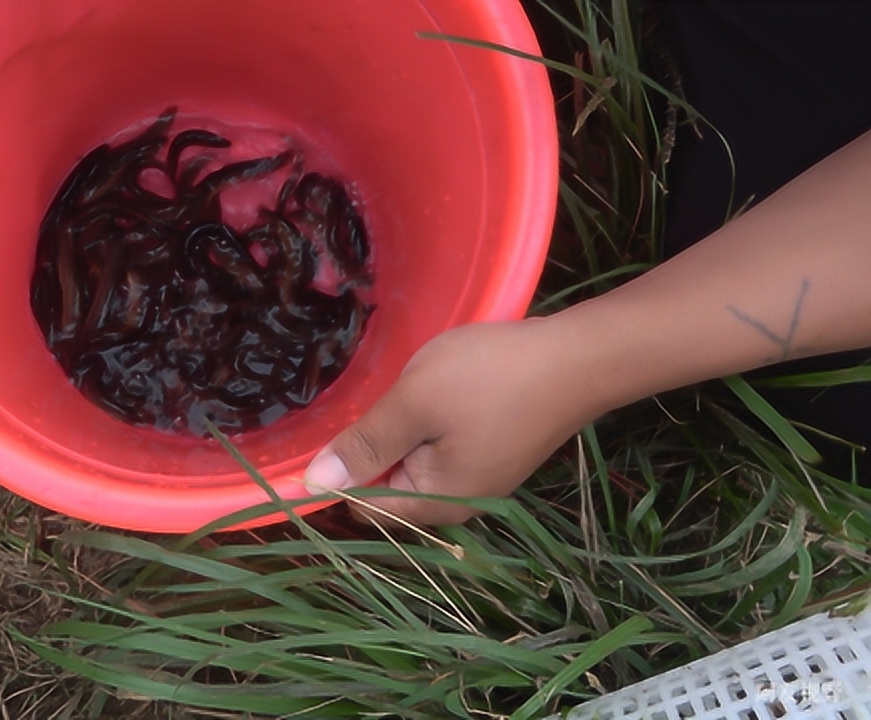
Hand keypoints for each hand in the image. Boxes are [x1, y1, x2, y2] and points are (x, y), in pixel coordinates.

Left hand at [303, 319, 597, 524]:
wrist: (579, 357)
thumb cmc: (492, 377)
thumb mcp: (415, 403)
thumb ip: (365, 445)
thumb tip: (311, 486)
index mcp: (436, 503)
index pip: (362, 507)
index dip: (336, 473)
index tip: (332, 427)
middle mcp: (457, 505)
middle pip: (387, 488)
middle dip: (373, 448)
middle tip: (381, 398)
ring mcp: (479, 481)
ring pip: (413, 464)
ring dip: (400, 431)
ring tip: (409, 390)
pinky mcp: (493, 456)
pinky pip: (439, 450)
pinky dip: (426, 425)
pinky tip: (434, 391)